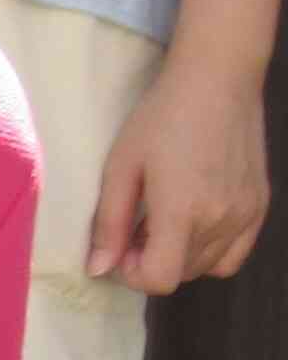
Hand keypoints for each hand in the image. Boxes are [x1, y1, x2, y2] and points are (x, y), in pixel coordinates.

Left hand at [85, 48, 273, 290]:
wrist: (218, 80)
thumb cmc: (162, 117)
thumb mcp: (121, 168)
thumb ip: (110, 223)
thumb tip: (99, 269)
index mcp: (183, 211)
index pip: (160, 279)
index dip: (133, 275)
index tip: (123, 249)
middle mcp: (221, 218)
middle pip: (181, 275)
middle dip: (152, 262)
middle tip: (139, 227)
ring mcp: (246, 212)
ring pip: (207, 266)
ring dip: (180, 256)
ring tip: (164, 220)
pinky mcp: (260, 203)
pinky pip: (235, 253)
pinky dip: (211, 251)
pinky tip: (194, 223)